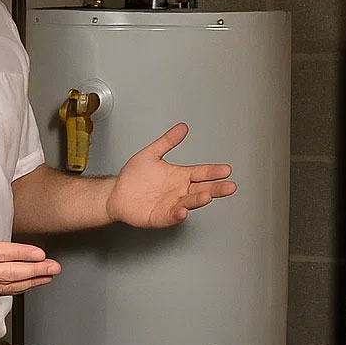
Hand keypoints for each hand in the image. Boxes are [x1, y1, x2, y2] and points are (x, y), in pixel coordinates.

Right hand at [0, 179, 60, 297]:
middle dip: (35, 272)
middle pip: (8, 274)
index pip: (1, 254)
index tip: (42, 255)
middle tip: (55, 269)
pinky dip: (10, 291)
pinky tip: (23, 287)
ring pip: (3, 288)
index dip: (24, 255)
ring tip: (46, 279)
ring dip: (28, 283)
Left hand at [106, 123, 236, 228]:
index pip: (201, 173)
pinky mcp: (160, 217)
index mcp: (180, 176)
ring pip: (189, 202)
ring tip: (207, 196)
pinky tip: (183, 210)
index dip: (214, 172)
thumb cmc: (134, 177)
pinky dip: (178, 214)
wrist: (116, 193)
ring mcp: (171, 204)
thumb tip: (182, 127)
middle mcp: (179, 191)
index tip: (226, 170)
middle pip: (202, 189)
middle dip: (217, 188)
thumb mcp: (151, 154)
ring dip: (199, 200)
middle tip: (230, 186)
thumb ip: (167, 142)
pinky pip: (172, 216)